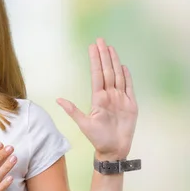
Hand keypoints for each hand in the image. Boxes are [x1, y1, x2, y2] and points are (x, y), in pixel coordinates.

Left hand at [57, 38, 137, 159]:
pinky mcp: (131, 105)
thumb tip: (58, 99)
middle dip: (104, 55)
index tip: (92, 47)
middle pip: (107, 71)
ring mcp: (121, 99)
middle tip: (101, 40)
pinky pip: (129, 87)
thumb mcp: (84, 124)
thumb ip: (73, 110)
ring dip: (115, 62)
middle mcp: (110, 95)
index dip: (95, 60)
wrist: (114, 150)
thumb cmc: (98, 139)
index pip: (97, 74)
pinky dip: (128, 77)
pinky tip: (124, 66)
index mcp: (98, 98)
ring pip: (118, 76)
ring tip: (111, 48)